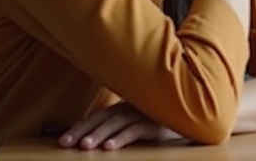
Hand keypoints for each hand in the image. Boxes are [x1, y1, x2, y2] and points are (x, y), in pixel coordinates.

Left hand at [58, 101, 181, 150]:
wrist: (193, 113)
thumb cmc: (161, 119)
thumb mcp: (137, 120)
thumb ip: (120, 124)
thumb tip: (93, 137)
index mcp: (124, 107)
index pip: (97, 117)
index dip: (79, 127)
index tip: (62, 140)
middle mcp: (131, 108)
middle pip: (102, 119)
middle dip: (83, 131)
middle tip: (66, 143)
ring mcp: (144, 113)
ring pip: (117, 124)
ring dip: (99, 135)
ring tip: (85, 146)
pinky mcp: (157, 122)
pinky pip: (136, 130)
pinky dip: (122, 138)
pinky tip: (110, 147)